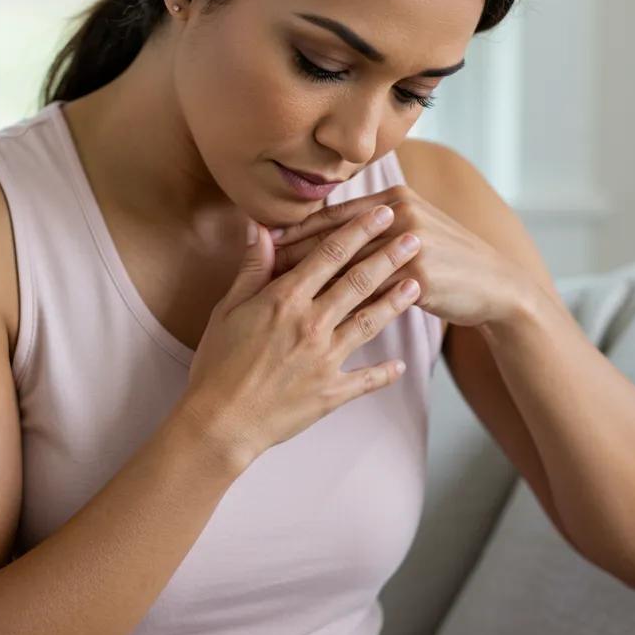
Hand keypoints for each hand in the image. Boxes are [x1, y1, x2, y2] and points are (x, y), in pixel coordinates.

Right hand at [178, 206, 423, 469]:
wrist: (220, 422)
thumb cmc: (216, 364)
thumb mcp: (227, 309)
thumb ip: (252, 268)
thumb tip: (261, 228)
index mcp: (285, 300)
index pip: (329, 254)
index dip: (358, 230)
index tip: (381, 213)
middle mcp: (311, 324)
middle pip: (358, 282)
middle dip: (390, 257)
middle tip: (417, 238)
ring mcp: (325, 359)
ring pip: (370, 322)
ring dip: (396, 301)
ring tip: (418, 283)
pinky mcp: (331, 392)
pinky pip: (366, 380)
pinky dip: (385, 372)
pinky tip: (401, 364)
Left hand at [268, 184, 529, 328]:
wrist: (496, 286)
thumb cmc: (447, 260)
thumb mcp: (412, 230)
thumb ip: (371, 225)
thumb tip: (331, 227)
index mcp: (393, 199)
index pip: (330, 215)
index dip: (293, 230)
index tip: (258, 243)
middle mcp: (400, 215)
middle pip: (331, 236)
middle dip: (291, 254)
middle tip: (255, 271)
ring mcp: (410, 246)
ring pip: (345, 265)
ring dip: (308, 281)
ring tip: (275, 298)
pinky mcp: (418, 277)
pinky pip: (369, 294)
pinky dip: (339, 306)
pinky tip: (315, 322)